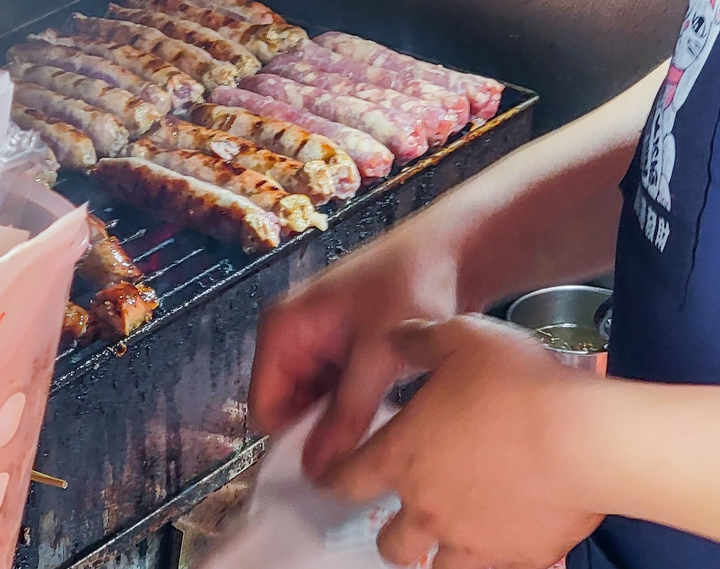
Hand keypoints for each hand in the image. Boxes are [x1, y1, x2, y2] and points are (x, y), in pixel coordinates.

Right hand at [249, 222, 461, 472]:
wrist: (454, 249)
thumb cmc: (409, 287)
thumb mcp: (377, 355)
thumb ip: (347, 414)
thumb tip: (317, 470)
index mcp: (283, 329)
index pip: (265, 406)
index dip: (292, 439)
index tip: (330, 466)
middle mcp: (292, 336)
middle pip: (290, 408)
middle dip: (320, 432)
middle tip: (363, 452)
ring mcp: (319, 343)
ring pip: (317, 404)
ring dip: (344, 421)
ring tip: (382, 431)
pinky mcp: (345, 350)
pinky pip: (339, 392)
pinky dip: (359, 406)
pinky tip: (390, 413)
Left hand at [319, 315, 603, 568]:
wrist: (586, 438)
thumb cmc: (519, 385)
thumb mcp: (458, 337)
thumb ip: (417, 340)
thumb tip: (395, 336)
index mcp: (402, 456)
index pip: (345, 480)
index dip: (333, 479)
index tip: (331, 480)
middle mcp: (428, 506)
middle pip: (389, 542)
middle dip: (389, 533)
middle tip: (399, 518)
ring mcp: (472, 538)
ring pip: (434, 566)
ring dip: (434, 554)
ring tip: (446, 538)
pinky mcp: (519, 556)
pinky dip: (493, 559)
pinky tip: (503, 541)